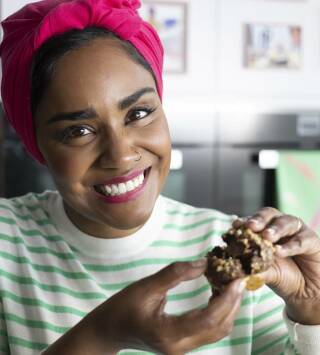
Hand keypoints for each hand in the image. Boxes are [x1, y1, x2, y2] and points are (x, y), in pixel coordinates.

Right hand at [89, 260, 245, 353]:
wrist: (110, 330)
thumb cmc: (123, 307)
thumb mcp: (145, 287)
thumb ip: (175, 274)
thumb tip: (204, 263)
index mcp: (168, 334)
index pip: (207, 319)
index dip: (226, 299)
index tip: (237, 279)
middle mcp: (180, 346)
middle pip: (218, 327)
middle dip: (232, 302)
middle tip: (238, 277)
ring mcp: (183, 348)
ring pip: (217, 331)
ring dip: (228, 307)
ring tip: (229, 282)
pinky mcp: (183, 343)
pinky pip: (209, 329)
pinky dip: (218, 312)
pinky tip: (217, 293)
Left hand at [233, 207, 319, 324]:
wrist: (305, 291)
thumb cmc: (281, 276)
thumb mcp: (264, 273)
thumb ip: (252, 270)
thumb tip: (234, 272)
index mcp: (263, 229)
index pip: (252, 220)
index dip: (243, 222)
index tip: (235, 227)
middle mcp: (278, 225)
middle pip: (268, 214)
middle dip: (258, 219)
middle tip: (250, 227)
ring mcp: (296, 230)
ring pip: (286, 222)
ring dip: (275, 229)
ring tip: (266, 237)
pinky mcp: (311, 240)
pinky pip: (301, 239)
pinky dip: (290, 245)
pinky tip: (280, 252)